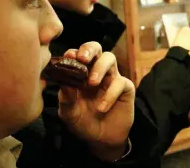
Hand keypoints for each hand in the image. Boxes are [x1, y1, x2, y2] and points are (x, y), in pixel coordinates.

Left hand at [57, 42, 134, 161]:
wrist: (102, 139)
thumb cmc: (84, 123)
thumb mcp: (70, 114)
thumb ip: (66, 99)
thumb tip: (64, 83)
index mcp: (80, 74)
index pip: (77, 55)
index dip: (73, 53)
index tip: (68, 57)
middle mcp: (96, 71)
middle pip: (95, 48)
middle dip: (89, 49)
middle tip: (82, 59)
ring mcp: (111, 78)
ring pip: (110, 58)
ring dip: (100, 67)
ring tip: (92, 83)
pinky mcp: (125, 88)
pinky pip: (120, 82)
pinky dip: (110, 94)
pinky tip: (102, 108)